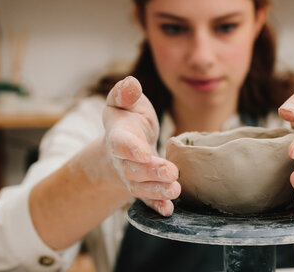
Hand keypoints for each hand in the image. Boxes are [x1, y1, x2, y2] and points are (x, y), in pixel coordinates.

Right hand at [103, 76, 180, 215]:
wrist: (125, 141)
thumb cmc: (128, 117)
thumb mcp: (125, 100)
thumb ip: (125, 92)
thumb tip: (132, 83)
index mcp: (118, 134)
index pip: (122, 143)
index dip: (131, 149)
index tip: (144, 153)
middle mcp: (123, 158)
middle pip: (133, 169)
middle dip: (151, 172)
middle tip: (172, 173)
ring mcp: (132, 174)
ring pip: (140, 186)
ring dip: (157, 190)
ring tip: (175, 190)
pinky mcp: (143, 185)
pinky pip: (147, 198)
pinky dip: (156, 205)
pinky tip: (168, 211)